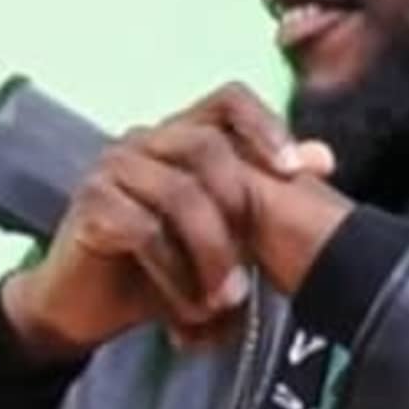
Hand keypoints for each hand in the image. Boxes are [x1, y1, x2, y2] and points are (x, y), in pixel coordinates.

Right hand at [0, 84, 342, 363]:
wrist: (84, 309)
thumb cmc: (155, 267)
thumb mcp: (220, 232)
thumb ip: (263, 194)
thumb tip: (324, 157)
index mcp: (178, 136)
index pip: (227, 100)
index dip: (265, 126)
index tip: (294, 171)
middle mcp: (142, 141)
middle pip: (207, 148)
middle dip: (237, 215)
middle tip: (247, 275)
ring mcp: (111, 169)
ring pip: (180, 194)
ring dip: (210, 256)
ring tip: (220, 303)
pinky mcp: (89, 204)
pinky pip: (143, 230)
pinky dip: (174, 275)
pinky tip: (184, 308)